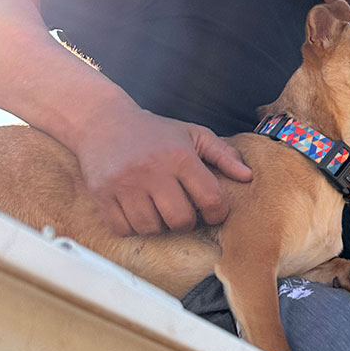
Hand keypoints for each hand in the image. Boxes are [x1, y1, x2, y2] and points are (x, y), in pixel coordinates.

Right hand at [73, 105, 252, 235]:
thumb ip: (223, 154)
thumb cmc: (155, 132)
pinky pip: (122, 228)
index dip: (218, 213)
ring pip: (151, 227)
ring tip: (160, 212)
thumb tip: (247, 176)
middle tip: (184, 214)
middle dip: (188, 223)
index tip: (213, 212)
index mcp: (180, 157)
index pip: (210, 199)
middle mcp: (153, 171)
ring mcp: (125, 184)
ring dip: (159, 226)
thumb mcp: (193, 134)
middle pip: (181, 220)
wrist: (103, 122)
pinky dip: (132, 227)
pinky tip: (138, 213)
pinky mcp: (102, 194)